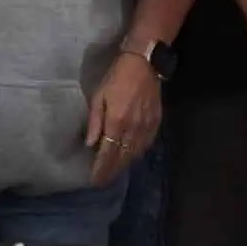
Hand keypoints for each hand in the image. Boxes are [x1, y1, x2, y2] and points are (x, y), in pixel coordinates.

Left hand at [86, 53, 162, 185]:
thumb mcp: (98, 96)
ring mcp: (146, 126)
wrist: (144, 64)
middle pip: (122, 157)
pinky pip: (146, 144)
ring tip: (116, 172)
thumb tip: (90, 144)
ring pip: (135, 153)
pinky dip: (138, 154)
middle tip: (104, 181)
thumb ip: (95, 121)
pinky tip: (132, 156)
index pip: (108, 153)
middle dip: (112, 171)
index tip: (95, 181)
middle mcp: (132, 128)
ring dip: (125, 164)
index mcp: (116, 122)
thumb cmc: (116, 78)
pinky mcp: (156, 122)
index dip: (101, 169)